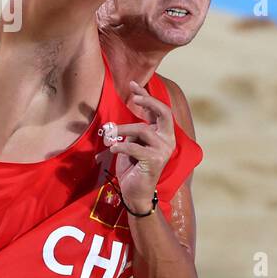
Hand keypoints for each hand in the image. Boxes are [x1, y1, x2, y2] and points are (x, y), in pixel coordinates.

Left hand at [109, 81, 176, 211]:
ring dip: (123, 130)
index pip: (158, 110)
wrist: (136, 193)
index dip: (146, 96)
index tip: (133, 84)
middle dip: (149, 101)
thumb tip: (119, 118)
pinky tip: (112, 148)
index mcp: (163, 134)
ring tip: (109, 137)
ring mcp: (163, 150)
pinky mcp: (155, 160)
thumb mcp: (132, 143)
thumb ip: (132, 131)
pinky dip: (121, 146)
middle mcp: (167, 140)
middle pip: (164, 112)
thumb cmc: (133, 167)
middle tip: (134, 97)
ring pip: (142, 130)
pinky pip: (134, 147)